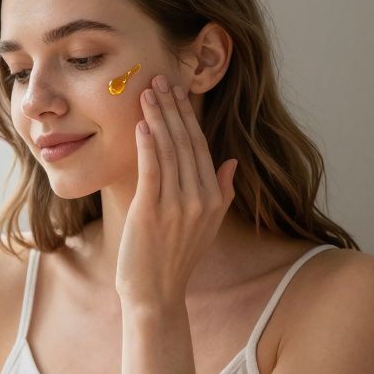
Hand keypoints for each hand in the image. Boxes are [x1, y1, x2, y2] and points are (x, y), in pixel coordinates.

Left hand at [116, 75, 236, 306]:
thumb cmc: (176, 259)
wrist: (156, 294)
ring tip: (147, 93)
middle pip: (186, 143)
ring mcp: (176, 206)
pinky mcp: (151, 213)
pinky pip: (151, 171)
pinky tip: (141, 124)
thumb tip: (231, 162)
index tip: (178, 92)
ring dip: (158, 118)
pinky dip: (147, 146)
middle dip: (173, 108)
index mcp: (215, 198)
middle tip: (160, 80)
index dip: (188, 117)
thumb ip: (223, 193)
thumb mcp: (207, 226)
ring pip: (168, 151)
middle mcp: (200, 199)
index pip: (201, 147)